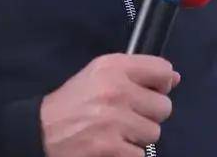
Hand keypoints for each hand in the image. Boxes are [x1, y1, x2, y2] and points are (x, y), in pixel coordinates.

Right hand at [40, 53, 180, 156]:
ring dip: (138, 137)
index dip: (160, 85)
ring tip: (116, 132)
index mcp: (113, 67)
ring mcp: (114, 121)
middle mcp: (116, 91)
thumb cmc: (75, 102)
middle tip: (127, 116)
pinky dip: (127, 155)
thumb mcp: (99, 75)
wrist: (42, 131)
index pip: (162, 71)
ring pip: (154, 134)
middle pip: (164, 107)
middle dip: (148, 115)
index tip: (148, 92)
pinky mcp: (111, 149)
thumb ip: (137, 72)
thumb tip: (174, 78)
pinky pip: (140, 155)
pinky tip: (111, 147)